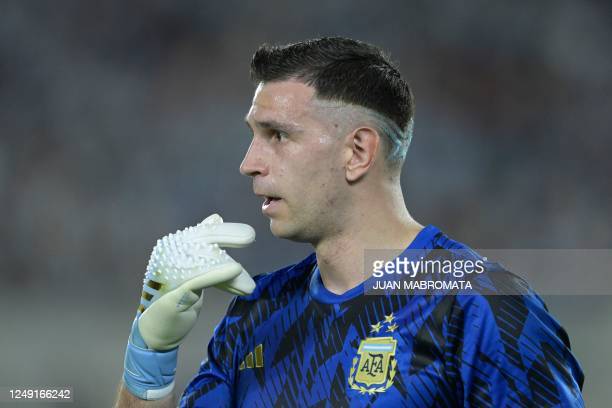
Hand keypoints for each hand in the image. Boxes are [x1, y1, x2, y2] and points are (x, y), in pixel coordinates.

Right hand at [137, 213, 255, 349]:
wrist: (157, 333)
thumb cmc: (177, 301)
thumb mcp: (193, 271)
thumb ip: (203, 250)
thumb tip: (216, 219)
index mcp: (172, 249)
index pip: (201, 235)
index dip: (224, 231)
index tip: (247, 233)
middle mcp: (168, 257)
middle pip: (201, 242)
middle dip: (228, 236)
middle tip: (250, 236)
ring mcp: (168, 274)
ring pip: (203, 262)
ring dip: (228, 266)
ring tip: (248, 272)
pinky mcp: (174, 293)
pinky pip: (199, 279)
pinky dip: (219, 273)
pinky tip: (236, 269)